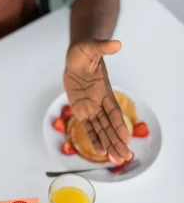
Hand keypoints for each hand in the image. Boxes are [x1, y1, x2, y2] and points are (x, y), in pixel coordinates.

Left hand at [64, 39, 131, 164]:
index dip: (119, 124)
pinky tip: (101, 152)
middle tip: (126, 157)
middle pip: (110, 125)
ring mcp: (91, 107)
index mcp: (104, 91)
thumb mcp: (91, 47)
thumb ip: (102, 47)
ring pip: (102, 130)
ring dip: (109, 144)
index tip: (126, 137)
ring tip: (117, 160)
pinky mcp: (82, 110)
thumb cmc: (84, 51)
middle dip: (117, 141)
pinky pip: (89, 128)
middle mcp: (100, 102)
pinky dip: (95, 139)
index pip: (113, 111)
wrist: (76, 56)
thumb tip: (116, 43)